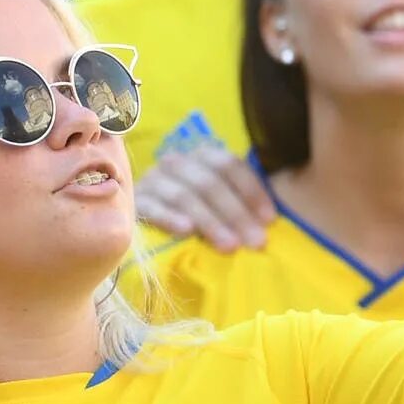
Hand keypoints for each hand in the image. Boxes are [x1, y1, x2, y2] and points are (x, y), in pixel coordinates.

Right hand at [138, 141, 277, 251]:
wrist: (142, 222)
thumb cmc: (192, 216)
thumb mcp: (218, 205)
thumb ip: (240, 204)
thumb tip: (268, 220)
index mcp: (200, 157)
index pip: (228, 165)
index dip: (251, 190)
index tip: (269, 220)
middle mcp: (176, 163)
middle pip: (209, 182)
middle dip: (236, 213)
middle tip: (256, 242)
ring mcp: (153, 180)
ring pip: (184, 195)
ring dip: (210, 221)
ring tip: (230, 246)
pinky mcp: (134, 201)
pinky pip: (152, 207)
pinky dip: (170, 218)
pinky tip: (187, 231)